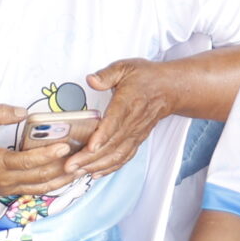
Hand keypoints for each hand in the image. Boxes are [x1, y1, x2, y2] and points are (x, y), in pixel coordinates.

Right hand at [0, 104, 76, 197]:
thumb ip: (1, 113)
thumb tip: (25, 112)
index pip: (27, 161)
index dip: (48, 154)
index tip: (65, 145)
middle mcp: (3, 180)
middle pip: (40, 177)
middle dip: (63, 166)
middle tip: (82, 154)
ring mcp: (7, 188)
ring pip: (41, 187)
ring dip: (63, 179)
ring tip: (82, 167)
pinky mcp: (9, 190)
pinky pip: (36, 190)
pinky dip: (53, 184)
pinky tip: (67, 175)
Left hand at [67, 60, 172, 179]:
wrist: (169, 90)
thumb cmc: (146, 77)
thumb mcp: (126, 67)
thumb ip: (107, 74)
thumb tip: (91, 80)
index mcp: (128, 103)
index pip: (115, 122)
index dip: (102, 136)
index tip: (90, 147)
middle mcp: (132, 122)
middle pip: (111, 144)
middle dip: (89, 158)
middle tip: (70, 165)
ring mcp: (135, 134)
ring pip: (116, 155)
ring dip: (96, 166)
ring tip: (77, 172)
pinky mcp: (136, 140)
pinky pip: (123, 158)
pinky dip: (109, 168)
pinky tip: (95, 173)